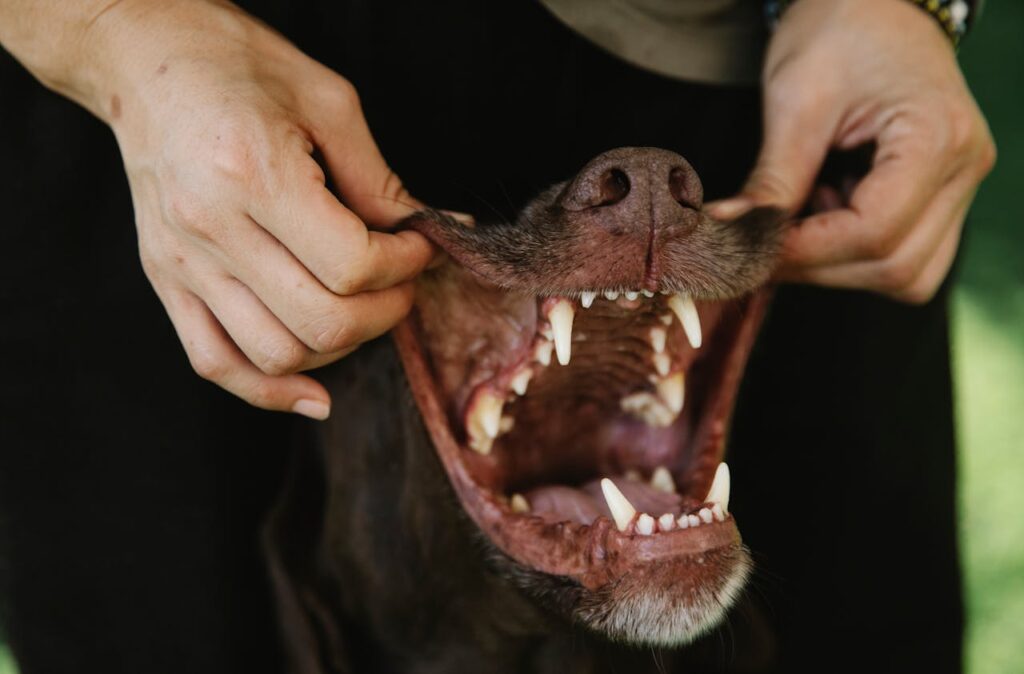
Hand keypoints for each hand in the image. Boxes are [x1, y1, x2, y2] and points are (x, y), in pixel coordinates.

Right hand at [90, 1, 435, 417]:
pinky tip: (314, 393)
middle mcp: (211, 229)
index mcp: (254, 175)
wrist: (145, 59)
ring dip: (339, 346)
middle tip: (402, 281)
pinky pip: (216, 363)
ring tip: (360, 308)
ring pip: (277, 354)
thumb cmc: (238, 67)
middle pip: (323, 321)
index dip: (406, 264)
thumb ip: (380, 180)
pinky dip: (269, 390)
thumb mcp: (327, 103)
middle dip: (385, 311)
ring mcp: (182, 262)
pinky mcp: (166, 280)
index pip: (352, 265)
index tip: (420, 245)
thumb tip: (435, 229)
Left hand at [708, 0, 994, 303]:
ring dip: (838, 266)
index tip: (750, 249)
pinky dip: (855, 252)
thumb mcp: (796, 100)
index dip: (806, 252)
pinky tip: (822, 213)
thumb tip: (730, 235)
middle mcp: (965, 169)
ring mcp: (960, 185)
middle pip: (896, 266)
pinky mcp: (942, 194)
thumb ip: (772, 179)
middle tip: (760, 247)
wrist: (874, 2)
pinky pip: (906, 254)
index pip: (874, 232)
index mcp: (939, 137)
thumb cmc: (840, 31)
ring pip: (907, 273)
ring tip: (797, 220)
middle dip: (819, 267)